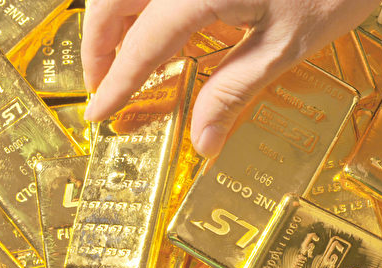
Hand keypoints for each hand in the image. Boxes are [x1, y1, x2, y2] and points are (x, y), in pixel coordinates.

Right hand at [82, 0, 378, 156]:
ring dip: (112, 20)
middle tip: (104, 85)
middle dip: (97, 45)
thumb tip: (203, 140)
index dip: (115, 82)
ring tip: (120, 58)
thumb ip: (233, 91)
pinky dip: (140, 5)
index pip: (140, 44)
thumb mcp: (284, 46)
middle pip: (111, 1)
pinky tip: (152, 25)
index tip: (98, 111)